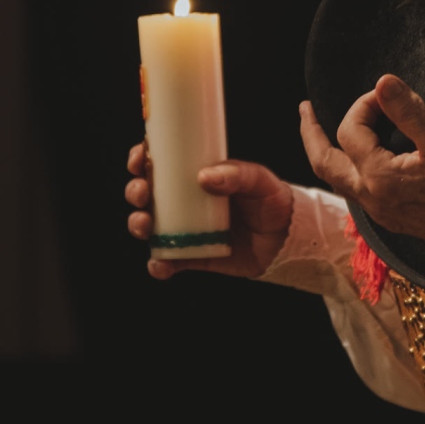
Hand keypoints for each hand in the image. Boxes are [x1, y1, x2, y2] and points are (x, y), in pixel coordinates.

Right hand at [125, 143, 294, 279]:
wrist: (289, 239)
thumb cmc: (272, 201)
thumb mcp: (260, 180)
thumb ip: (238, 173)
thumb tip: (204, 177)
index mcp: (195, 176)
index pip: (160, 163)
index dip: (141, 159)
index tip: (140, 159)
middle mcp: (184, 202)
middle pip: (146, 193)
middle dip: (135, 191)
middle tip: (142, 193)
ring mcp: (186, 229)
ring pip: (149, 226)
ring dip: (138, 224)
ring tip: (146, 225)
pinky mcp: (192, 257)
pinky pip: (168, 261)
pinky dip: (159, 264)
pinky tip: (160, 264)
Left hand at [299, 74, 424, 257]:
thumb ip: (410, 111)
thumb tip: (382, 82)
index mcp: (379, 177)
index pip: (351, 130)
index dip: (364, 105)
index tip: (386, 94)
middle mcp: (370, 198)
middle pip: (323, 163)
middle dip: (311, 133)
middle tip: (305, 108)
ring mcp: (378, 212)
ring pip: (337, 180)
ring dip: (327, 152)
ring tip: (321, 132)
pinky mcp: (389, 218)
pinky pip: (354, 190)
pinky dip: (346, 168)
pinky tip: (358, 157)